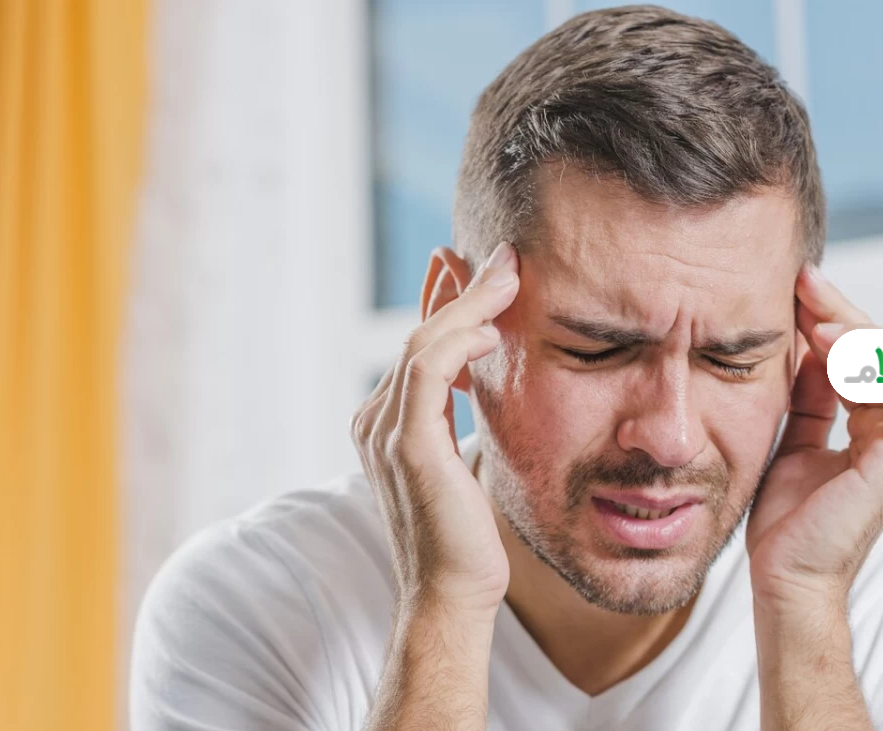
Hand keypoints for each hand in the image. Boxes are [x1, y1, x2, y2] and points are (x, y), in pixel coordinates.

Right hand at [350, 242, 519, 617]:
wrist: (452, 593)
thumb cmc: (465, 536)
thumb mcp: (462, 461)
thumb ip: (460, 417)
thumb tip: (482, 377)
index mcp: (383, 423)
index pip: (415, 347)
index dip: (444, 301)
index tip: (477, 267)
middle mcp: (373, 420)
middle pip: (418, 336)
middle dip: (461, 290)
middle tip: (504, 256)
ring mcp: (383, 431)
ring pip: (423, 344)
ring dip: (469, 303)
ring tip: (509, 274)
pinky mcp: (407, 444)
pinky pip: (429, 370)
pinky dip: (460, 339)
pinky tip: (494, 327)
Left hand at [746, 264, 882, 610]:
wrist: (783, 577)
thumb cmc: (785, 520)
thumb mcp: (790, 440)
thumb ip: (805, 399)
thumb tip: (798, 349)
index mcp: (872, 429)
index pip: (862, 356)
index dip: (831, 317)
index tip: (794, 287)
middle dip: (842, 311)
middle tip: (803, 280)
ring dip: (858, 332)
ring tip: (814, 315)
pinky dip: (874, 367)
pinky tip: (832, 348)